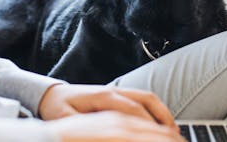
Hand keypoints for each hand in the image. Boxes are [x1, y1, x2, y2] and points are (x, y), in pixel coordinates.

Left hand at [39, 84, 176, 129]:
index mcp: (103, 97)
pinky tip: (162, 124)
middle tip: (174, 138)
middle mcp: (114, 91)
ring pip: (148, 98)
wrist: (53, 95)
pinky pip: (144, 99)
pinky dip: (157, 110)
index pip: (133, 109)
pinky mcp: (119, 94)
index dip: (148, 124)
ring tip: (174, 133)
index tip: (159, 138)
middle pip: (146, 101)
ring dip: (163, 114)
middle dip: (162, 120)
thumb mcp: (66, 120)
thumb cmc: (59, 109)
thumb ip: (83, 127)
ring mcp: (118, 90)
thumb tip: (101, 132)